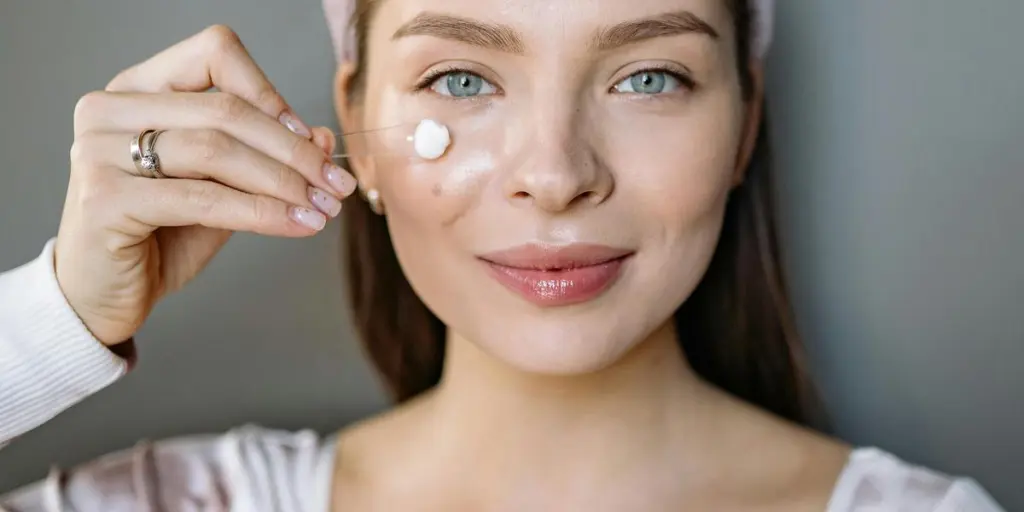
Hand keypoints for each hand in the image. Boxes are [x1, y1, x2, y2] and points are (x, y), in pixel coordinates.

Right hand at [55, 25, 355, 345]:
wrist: (104, 295)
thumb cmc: (160, 235)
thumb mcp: (223, 188)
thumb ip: (263, 158)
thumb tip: (323, 138)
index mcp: (139, 90)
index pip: (214, 55)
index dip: (270, 92)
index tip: (310, 138)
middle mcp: (110, 109)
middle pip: (225, 109)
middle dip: (294, 150)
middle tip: (336, 184)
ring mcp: (100, 151)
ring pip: (216, 150)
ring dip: (283, 182)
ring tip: (322, 208)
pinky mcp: (104, 199)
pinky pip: (203, 198)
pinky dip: (260, 212)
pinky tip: (296, 224)